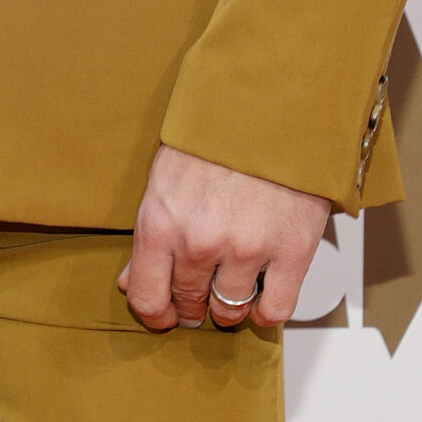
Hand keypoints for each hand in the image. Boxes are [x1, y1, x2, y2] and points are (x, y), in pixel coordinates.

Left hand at [118, 145, 329, 332]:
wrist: (270, 105)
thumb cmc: (214, 138)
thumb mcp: (165, 180)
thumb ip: (150, 237)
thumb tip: (131, 282)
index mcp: (161, 222)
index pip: (147, 297)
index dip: (156, 314)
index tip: (165, 316)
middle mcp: (200, 242)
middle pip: (190, 304)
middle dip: (192, 307)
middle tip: (200, 296)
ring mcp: (247, 249)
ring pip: (230, 311)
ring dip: (228, 308)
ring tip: (232, 288)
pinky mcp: (290, 251)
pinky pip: (275, 309)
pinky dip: (265, 312)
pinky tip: (261, 297)